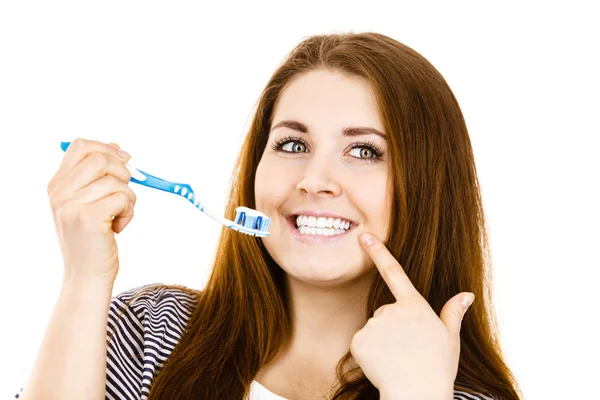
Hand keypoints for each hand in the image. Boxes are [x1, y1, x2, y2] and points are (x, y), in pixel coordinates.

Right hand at [47, 138, 135, 285]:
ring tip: (118, 216)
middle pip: (100, 159)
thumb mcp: (87, 204)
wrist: (86, 276)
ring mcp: (71, 206)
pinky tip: (118, 227)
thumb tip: (117, 147)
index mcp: (57, 186)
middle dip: (122, 173)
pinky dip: (129, 212)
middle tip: (123, 194)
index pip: (80, 146)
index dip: (106, 148)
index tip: (124, 159)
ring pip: (116, 181)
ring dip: (128, 198)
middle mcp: (59, 193)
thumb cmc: (92, 239)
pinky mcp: (88, 218)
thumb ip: (96, 177)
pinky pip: (123, 198)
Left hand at [349, 232, 474, 399]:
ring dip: (381, 341)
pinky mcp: (359, 340)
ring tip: (396, 359)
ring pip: (373, 328)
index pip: (394, 272)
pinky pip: (361, 343)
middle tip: (406, 349)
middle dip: (391, 327)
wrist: (416, 394)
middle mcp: (392, 309)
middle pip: (385, 312)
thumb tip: (467, 295)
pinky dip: (368, 354)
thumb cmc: (437, 368)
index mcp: (415, 306)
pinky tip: (381, 365)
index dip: (378, 252)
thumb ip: (454, 313)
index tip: (364, 236)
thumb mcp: (450, 338)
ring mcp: (374, 324)